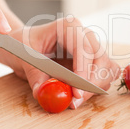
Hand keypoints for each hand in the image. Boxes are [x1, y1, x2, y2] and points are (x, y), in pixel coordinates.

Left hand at [5, 16, 119, 108]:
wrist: (24, 44)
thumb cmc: (22, 43)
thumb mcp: (22, 55)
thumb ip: (34, 73)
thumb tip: (42, 92)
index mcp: (68, 26)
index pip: (84, 48)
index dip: (83, 72)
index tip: (76, 93)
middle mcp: (85, 35)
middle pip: (101, 59)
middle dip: (91, 83)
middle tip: (75, 101)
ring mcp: (92, 47)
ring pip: (107, 68)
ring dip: (95, 87)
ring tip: (75, 100)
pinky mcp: (94, 61)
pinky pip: (106, 74)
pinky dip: (98, 87)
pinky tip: (81, 94)